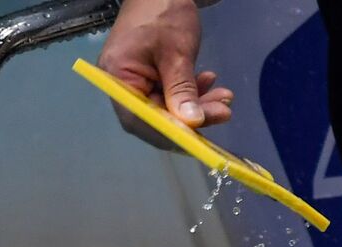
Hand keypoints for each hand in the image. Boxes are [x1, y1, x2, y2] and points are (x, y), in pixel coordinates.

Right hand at [98, 0, 232, 146]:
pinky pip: (169, 94)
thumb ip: (182, 90)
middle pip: (155, 116)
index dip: (168, 133)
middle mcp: (121, 85)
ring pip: (167, 107)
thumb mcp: (177, 52)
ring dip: (196, 105)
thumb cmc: (164, 13)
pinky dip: (190, 92)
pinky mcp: (149, 77)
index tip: (198, 138)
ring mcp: (135, 82)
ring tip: (224, 97)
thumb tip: (192, 124)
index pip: (140, 119)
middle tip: (223, 112)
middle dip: (191, 118)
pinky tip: (209, 81)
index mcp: (117, 78)